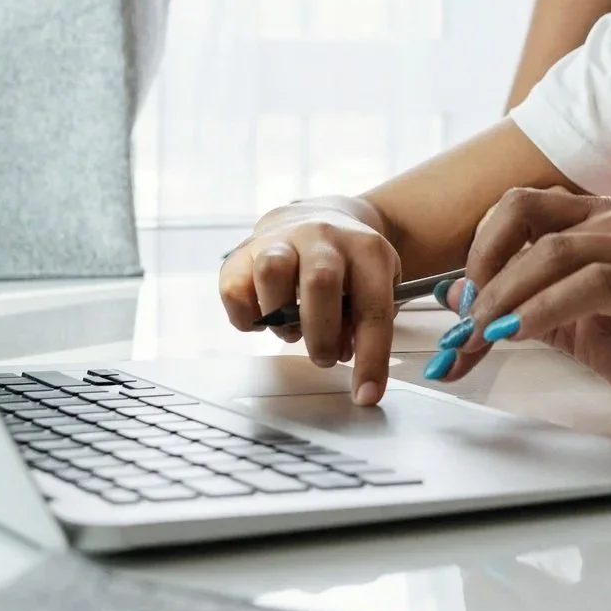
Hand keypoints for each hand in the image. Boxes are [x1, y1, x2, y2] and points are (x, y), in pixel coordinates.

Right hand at [217, 210, 400, 404]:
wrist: (316, 215)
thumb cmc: (348, 263)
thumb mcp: (375, 283)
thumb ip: (366, 321)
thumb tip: (345, 353)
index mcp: (366, 249)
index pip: (372, 307)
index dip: (371, 358)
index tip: (366, 395)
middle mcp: (322, 237)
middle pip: (320, 282)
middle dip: (321, 335)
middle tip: (324, 356)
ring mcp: (280, 240)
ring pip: (271, 271)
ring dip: (280, 318)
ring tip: (291, 330)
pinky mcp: (243, 252)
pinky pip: (234, 288)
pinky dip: (246, 317)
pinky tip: (264, 318)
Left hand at [427, 188, 610, 431]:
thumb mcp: (583, 328)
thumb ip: (527, 305)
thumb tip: (458, 295)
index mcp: (606, 221)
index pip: (520, 207)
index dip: (478, 251)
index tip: (462, 307)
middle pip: (524, 212)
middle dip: (480, 268)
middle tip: (464, 325)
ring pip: (551, 249)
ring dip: (502, 299)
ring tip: (480, 339)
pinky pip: (589, 285)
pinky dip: (541, 310)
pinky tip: (518, 336)